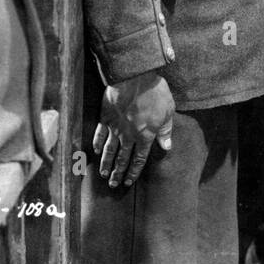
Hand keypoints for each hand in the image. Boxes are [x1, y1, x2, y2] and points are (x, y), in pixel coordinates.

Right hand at [93, 70, 174, 187]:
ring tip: (103, 174)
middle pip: (122, 158)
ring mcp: (115, 128)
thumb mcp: (168, 112)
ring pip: (109, 150)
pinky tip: (95, 151)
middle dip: (118, 172)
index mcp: (145, 136)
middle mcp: (128, 136)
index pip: (139, 159)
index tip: (128, 181)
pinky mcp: (106, 117)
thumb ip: (166, 131)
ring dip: (106, 163)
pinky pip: (100, 134)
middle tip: (113, 184)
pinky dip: (97, 143)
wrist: (135, 78)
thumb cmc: (155, 93)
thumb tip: (166, 146)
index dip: (133, 171)